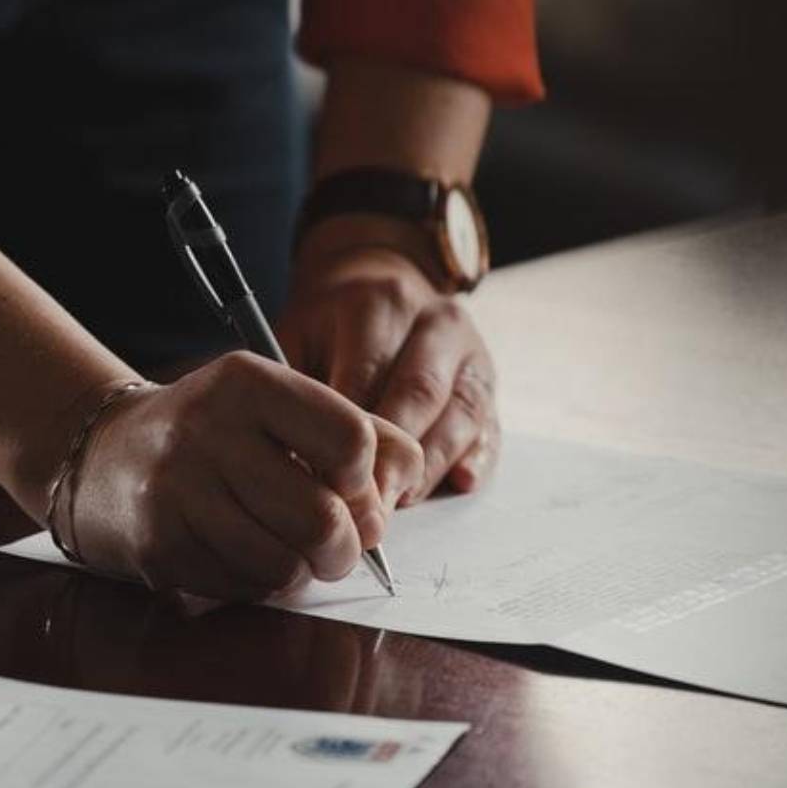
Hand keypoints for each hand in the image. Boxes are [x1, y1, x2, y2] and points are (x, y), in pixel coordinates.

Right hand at [63, 354, 423, 600]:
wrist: (103, 455)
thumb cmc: (214, 434)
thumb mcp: (278, 406)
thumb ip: (356, 432)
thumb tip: (403, 487)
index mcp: (249, 383)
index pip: (352, 441)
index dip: (367, 481)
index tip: (351, 489)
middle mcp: (208, 430)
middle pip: (324, 518)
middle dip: (345, 548)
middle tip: (337, 546)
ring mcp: (177, 490)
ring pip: (285, 565)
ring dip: (301, 571)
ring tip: (287, 550)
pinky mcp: (159, 545)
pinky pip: (243, 588)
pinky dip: (258, 584)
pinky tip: (240, 555)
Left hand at [279, 224, 499, 502]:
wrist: (379, 282)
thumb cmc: (328, 326)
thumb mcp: (297, 336)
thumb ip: (297, 389)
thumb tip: (296, 460)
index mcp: (381, 303)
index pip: (368, 374)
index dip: (349, 434)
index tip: (327, 479)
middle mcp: (435, 321)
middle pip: (420, 393)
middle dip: (393, 456)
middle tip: (367, 505)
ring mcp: (471, 351)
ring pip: (461, 413)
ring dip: (432, 465)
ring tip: (400, 502)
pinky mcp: (488, 382)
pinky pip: (490, 424)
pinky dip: (477, 458)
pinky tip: (459, 483)